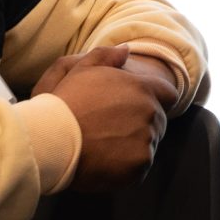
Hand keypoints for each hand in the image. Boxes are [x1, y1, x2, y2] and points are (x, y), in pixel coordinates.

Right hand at [40, 49, 167, 192]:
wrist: (50, 137)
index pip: (168, 95)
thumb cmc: (65, 103)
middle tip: (112, 132)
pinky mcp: (139, 165)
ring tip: (104, 148)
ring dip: (133, 147)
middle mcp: (151, 113)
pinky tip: (104, 164)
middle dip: (140, 126)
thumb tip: (126, 50)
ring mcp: (147, 140)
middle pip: (158, 122)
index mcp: (144, 89)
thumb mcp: (82, 70)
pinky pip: (140, 168)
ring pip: (148, 145)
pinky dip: (126, 168)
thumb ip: (106, 56)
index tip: (135, 110)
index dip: (155, 102)